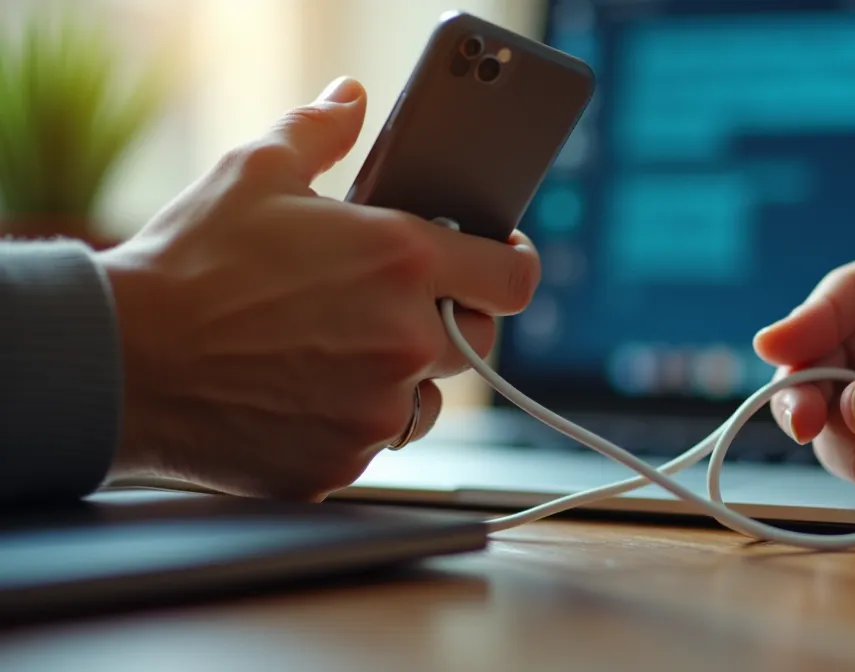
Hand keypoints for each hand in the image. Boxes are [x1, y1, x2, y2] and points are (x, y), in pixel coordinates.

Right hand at [98, 77, 540, 499]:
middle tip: (394, 304)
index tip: (500, 263)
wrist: (118, 362)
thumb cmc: (185, 265)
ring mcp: (376, 409)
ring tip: (338, 349)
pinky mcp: (343, 461)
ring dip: (403, 376)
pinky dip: (352, 419)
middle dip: (450, 320)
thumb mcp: (254, 171)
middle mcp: (405, 339)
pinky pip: (374, 440)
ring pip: (428, 397)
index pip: (515, 276)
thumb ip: (320, 131)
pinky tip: (303, 390)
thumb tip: (350, 99)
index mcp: (403, 261)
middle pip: (478, 340)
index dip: (513, 266)